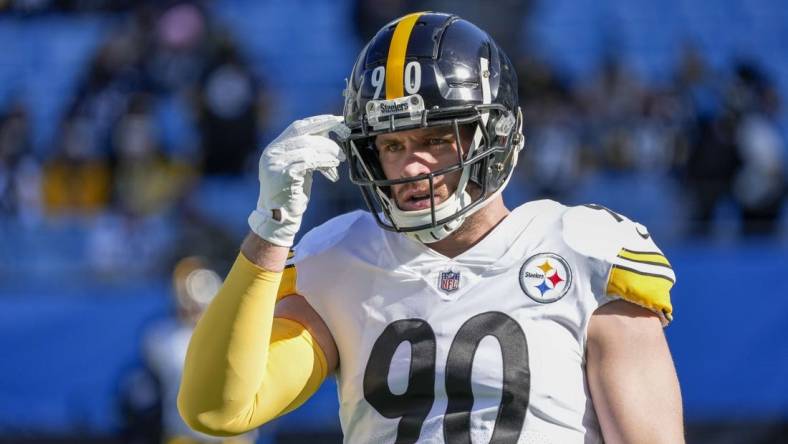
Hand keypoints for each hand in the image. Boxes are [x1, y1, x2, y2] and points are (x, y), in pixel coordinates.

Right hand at [248, 115, 347, 246]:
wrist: (279, 219)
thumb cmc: (292, 195)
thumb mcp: (300, 169)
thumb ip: (308, 152)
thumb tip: (328, 137)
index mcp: (275, 148)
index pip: (298, 127)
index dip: (318, 121)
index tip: (336, 120)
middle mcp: (272, 152)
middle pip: (304, 133)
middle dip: (326, 136)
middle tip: (343, 141)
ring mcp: (274, 162)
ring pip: (308, 147)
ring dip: (328, 151)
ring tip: (340, 159)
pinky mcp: (282, 173)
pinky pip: (308, 161)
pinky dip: (324, 162)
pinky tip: (333, 167)